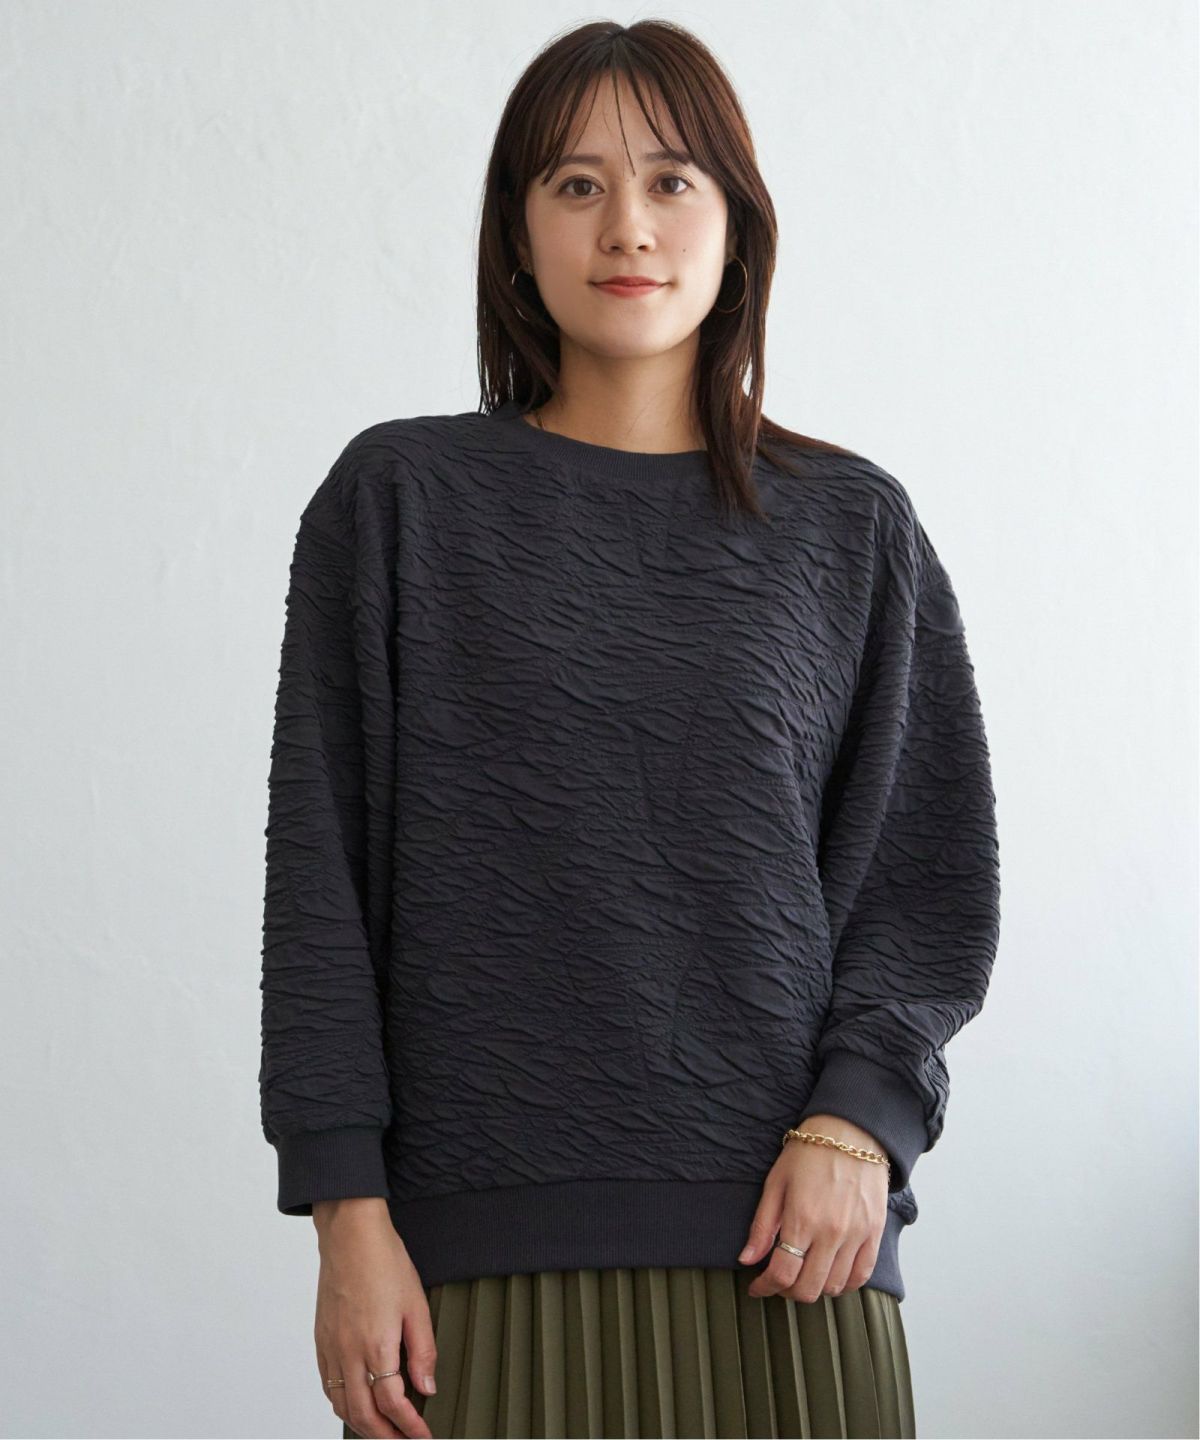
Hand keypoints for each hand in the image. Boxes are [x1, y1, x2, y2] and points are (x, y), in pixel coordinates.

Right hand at [312, 1197, 436, 1438]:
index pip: (392, 1404)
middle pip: (363, 1415)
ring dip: (363, 1427)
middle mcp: (348, 1352)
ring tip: (383, 1432)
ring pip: (341, 1406)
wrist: (349, 1236)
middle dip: (385, 1437)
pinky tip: (355, 1406)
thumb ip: (423, 1350)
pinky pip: (328, 1387)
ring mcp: (330, 1348)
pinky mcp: (320, 1340)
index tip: (423, 1436)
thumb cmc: (384, 1262)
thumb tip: (428, 1388)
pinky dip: (342, 1406)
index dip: (409, 1427)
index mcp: (376, 1344)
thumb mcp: (416, 1304)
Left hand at [737, 1115, 888, 1303]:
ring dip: (814, 1288)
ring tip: (803, 1274)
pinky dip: (844, 1284)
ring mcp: (856, 1235)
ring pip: (834, 1287)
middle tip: (778, 1281)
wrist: (850, 1132)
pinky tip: (830, 1274)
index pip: (782, 1274)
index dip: (765, 1287)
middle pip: (808, 1289)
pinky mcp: (874, 1233)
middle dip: (787, 1292)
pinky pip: (862, 1275)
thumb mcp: (775, 1182)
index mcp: (802, 1219)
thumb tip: (747, 1259)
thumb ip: (761, 1225)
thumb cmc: (809, 1152)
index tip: (757, 1286)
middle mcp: (831, 1233)